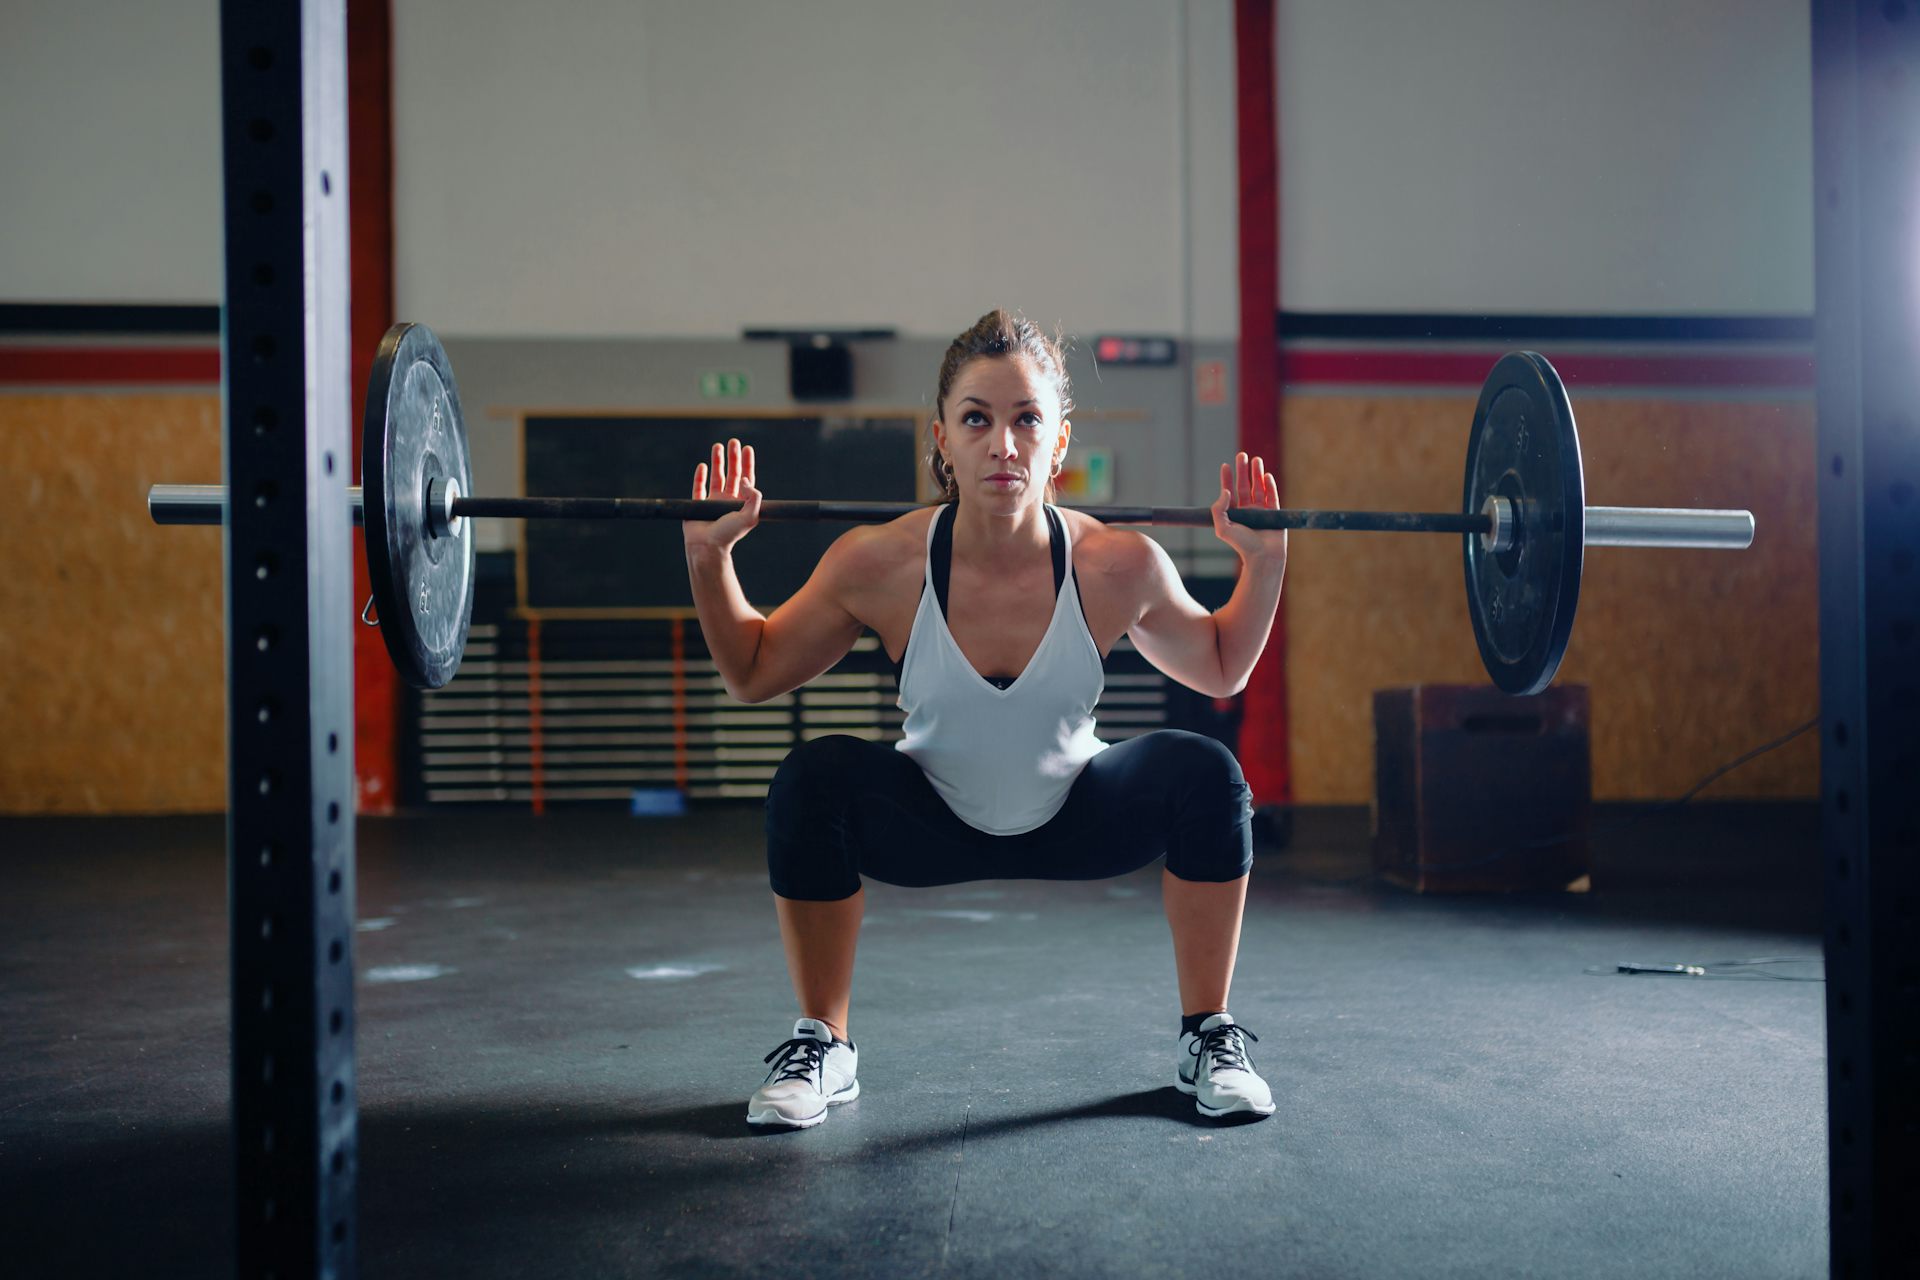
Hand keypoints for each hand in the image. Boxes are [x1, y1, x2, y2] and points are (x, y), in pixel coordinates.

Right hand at [683, 437, 760, 555]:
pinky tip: (702, 465)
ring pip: (715, 477)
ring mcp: (712, 502)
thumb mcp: (750, 516)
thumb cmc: (729, 534)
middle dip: (733, 458)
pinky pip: (698, 487)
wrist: (707, 546)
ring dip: (717, 461)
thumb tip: (744, 479)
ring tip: (717, 446)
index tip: (747, 448)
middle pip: (732, 474)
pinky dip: (700, 476)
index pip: (746, 479)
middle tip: (733, 442)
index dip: (747, 464)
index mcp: (741, 503)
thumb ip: (753, 497)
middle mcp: (727, 500)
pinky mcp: (697, 504)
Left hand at [1210, 451, 1286, 567]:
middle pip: (1244, 486)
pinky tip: (1266, 475)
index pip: (1230, 492)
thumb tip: (1225, 492)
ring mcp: (1262, 511)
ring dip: (1257, 473)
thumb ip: (1219, 509)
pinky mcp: (1275, 513)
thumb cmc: (1242, 546)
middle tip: (1242, 455)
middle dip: (1243, 471)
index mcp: (1235, 514)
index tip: (1225, 466)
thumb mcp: (1223, 528)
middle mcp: (1248, 511)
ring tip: (1256, 459)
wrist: (1263, 557)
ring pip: (1259, 488)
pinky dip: (1269, 485)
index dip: (1227, 479)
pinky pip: (1272, 496)